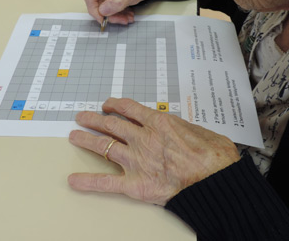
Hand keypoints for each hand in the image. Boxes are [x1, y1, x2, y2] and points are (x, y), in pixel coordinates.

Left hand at [68, 98, 240, 205]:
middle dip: (95, 119)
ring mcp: (136, 161)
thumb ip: (183, 127)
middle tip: (83, 116)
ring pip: (104, 146)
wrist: (215, 181)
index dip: (115, 105)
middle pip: (112, 125)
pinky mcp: (135, 184)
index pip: (129, 109)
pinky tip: (74, 181)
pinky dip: (88, 182)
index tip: (107, 104)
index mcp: (159, 123)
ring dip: (86, 140)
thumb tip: (179, 128)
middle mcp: (143, 138)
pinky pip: (106, 182)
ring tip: (74, 136)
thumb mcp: (201, 130)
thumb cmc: (214, 156)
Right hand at [82, 0, 153, 25]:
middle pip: (95, 1)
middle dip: (108, 14)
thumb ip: (118, 3)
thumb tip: (102, 11)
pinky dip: (114, 11)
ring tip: (126, 17)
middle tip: (122, 20)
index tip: (103, 20)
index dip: (94, 10)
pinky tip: (124, 13)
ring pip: (100, 5)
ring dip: (113, 14)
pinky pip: (104, 4)